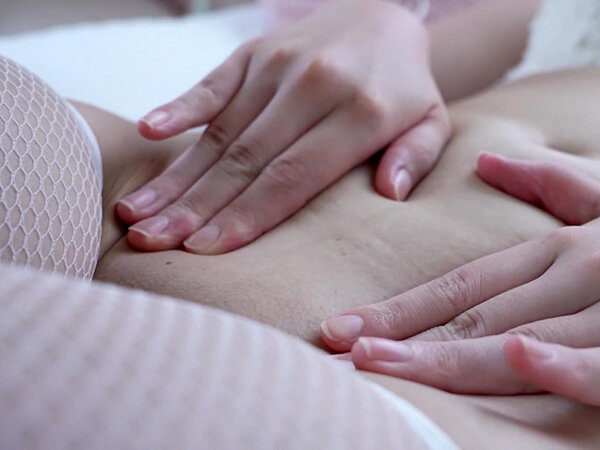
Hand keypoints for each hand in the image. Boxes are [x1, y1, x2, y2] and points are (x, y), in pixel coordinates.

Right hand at [117, 0, 449, 253]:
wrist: (384, 16)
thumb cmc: (405, 88)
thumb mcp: (432, 122)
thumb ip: (416, 157)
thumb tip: (390, 194)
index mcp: (362, 112)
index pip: (294, 176)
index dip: (248, 215)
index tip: (207, 250)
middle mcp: (314, 85)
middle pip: (246, 158)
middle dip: (197, 206)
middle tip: (152, 243)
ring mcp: (279, 65)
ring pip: (221, 130)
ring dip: (177, 175)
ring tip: (136, 214)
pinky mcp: (254, 52)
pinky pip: (211, 82)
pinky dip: (178, 108)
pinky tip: (147, 133)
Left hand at [320, 153, 599, 407]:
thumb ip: (549, 184)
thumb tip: (485, 159)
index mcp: (566, 247)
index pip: (467, 285)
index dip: (404, 309)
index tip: (346, 328)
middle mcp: (588, 273)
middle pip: (481, 316)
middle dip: (406, 339)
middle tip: (341, 352)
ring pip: (529, 341)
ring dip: (455, 359)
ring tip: (388, 371)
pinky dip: (569, 367)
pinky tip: (523, 364)